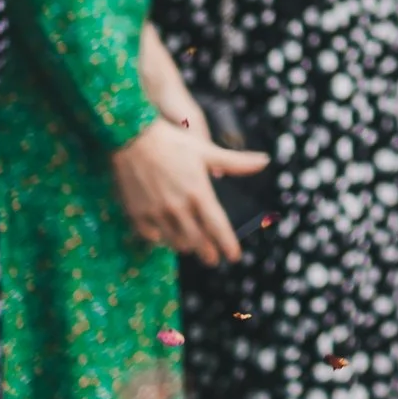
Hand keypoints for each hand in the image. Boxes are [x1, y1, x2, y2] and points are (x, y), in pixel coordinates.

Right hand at [109, 117, 267, 266]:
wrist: (132, 138)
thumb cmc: (173, 142)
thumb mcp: (207, 150)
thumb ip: (236, 162)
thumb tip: (265, 161)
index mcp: (198, 192)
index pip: (217, 226)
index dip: (227, 244)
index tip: (235, 257)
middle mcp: (178, 207)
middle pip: (197, 240)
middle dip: (208, 252)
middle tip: (213, 260)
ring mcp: (156, 212)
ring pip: (175, 241)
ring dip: (186, 247)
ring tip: (192, 248)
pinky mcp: (137, 213)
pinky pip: (151, 236)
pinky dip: (161, 239)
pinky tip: (164, 238)